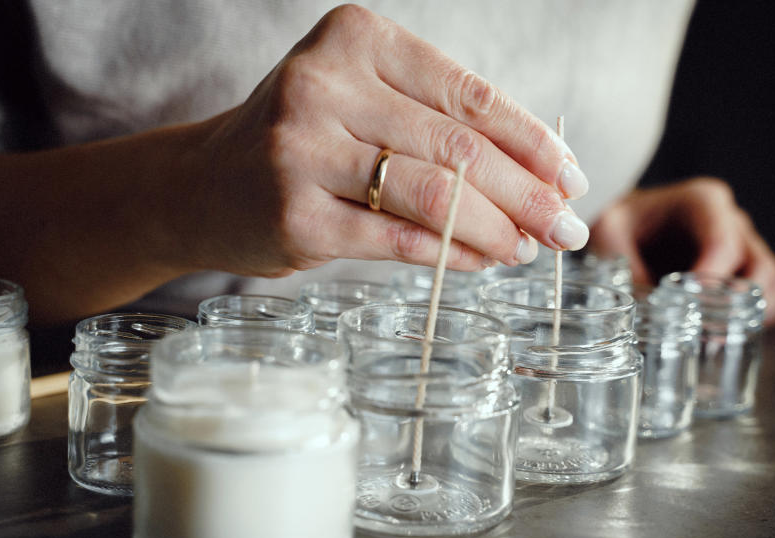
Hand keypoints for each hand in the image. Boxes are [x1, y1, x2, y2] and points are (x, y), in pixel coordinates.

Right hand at [180, 4, 590, 278]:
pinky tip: (483, 262)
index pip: (467, 92)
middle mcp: (324, 84)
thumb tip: (541, 179)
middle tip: (566, 228)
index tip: (570, 175)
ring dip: (496, 229)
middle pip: (458, 147)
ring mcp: (302, 150)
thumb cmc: (301, 141)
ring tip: (529, 250)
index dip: (531, 139)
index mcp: (354, 38)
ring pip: (433, 194)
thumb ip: (438, 125)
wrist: (203, 185)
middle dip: (527, 193)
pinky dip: (451, 256)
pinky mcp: (295, 214)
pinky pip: (396, 239)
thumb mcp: (362, 103)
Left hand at [589, 178, 774, 324]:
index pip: (723, 244)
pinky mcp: (748, 268)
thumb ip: (627, 268)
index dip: (712, 283)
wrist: (625, 225)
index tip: (688, 311)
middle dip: (734, 306)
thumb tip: (649, 312)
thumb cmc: (619, 224)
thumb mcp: (609, 236)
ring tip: (715, 339)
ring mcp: (746, 244)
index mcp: (702, 202)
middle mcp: (732, 220)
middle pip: (759, 266)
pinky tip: (726, 332)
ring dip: (754, 315)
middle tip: (702, 334)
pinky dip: (762, 316)